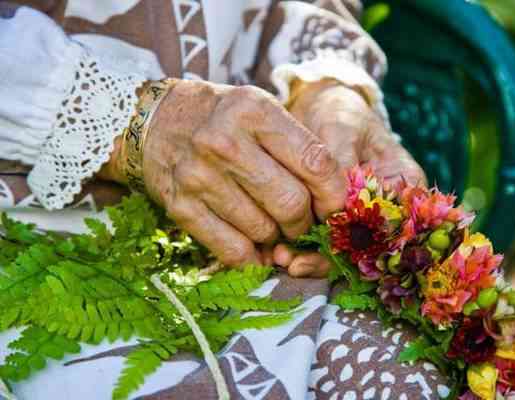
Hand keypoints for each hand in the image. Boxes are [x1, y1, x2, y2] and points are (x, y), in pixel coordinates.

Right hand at [102, 80, 345, 265]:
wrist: (154, 122)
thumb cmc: (221, 118)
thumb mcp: (261, 111)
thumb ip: (299, 147)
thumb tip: (334, 203)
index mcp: (254, 110)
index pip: (315, 162)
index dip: (334, 195)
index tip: (335, 208)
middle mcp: (224, 142)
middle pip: (291, 203)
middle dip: (305, 223)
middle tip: (301, 222)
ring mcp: (198, 176)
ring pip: (264, 231)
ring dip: (277, 238)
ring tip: (272, 226)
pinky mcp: (180, 207)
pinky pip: (233, 250)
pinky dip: (252, 258)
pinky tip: (256, 248)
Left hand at [273, 80, 426, 277]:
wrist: (320, 108)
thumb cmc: (339, 113)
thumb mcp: (342, 129)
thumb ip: (341, 165)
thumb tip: (338, 207)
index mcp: (402, 184)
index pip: (392, 224)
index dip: (365, 244)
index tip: (334, 250)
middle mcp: (383, 207)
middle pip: (364, 246)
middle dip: (328, 258)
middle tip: (293, 262)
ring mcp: (357, 216)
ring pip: (339, 249)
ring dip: (309, 258)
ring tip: (278, 258)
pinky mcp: (332, 219)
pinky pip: (318, 241)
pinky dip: (297, 249)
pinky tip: (272, 254)